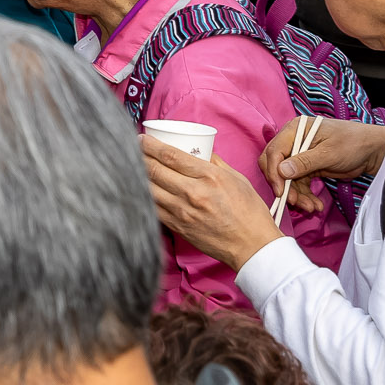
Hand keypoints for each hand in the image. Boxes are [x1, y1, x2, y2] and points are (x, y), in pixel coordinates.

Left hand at [141, 137, 284, 270]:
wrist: (252, 246)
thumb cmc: (249, 212)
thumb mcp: (237, 179)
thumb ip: (214, 163)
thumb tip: (198, 150)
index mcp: (209, 177)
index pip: (171, 156)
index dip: (151, 145)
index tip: (142, 139)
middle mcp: (193, 193)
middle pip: (155, 170)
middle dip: (139, 156)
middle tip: (132, 149)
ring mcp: (183, 212)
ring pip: (149, 189)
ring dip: (137, 175)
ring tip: (132, 166)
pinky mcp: (178, 227)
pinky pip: (153, 208)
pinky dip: (144, 196)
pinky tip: (140, 188)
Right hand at [256, 116, 384, 215]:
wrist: (373, 151)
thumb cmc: (353, 144)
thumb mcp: (329, 153)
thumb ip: (304, 162)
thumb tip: (281, 171)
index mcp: (294, 130)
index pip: (274, 151)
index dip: (274, 172)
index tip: (280, 191)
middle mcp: (293, 141)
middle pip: (276, 166)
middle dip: (285, 186)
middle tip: (294, 202)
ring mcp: (300, 155)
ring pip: (288, 179)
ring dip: (298, 195)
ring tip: (311, 208)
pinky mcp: (307, 168)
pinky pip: (299, 184)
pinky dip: (305, 196)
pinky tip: (315, 205)